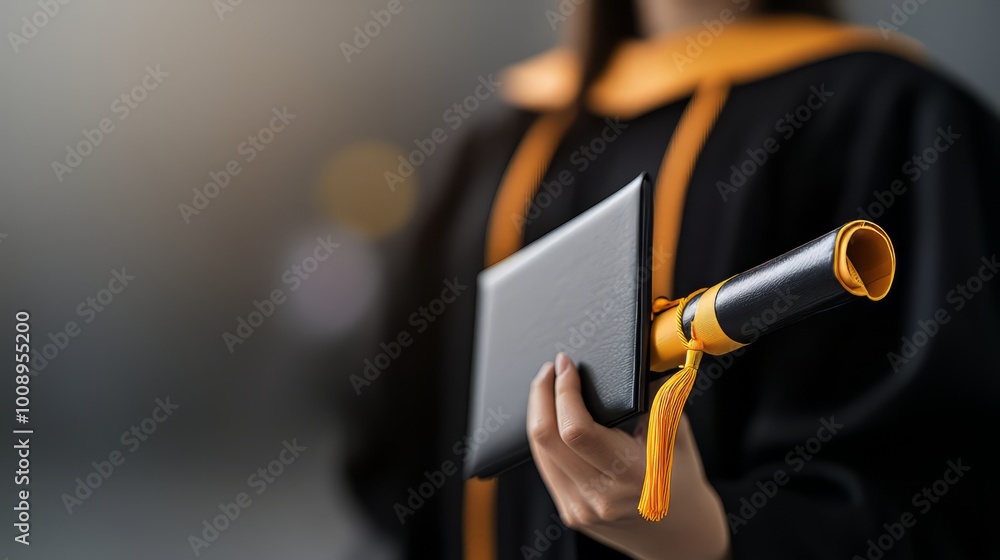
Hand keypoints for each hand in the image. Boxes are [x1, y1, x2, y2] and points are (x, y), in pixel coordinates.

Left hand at [526, 353, 730, 559]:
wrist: (682, 538)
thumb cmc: (683, 484)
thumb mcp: (677, 437)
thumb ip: (656, 400)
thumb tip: (637, 365)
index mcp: (630, 474)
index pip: (576, 430)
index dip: (563, 391)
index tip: (565, 365)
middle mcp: (600, 496)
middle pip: (546, 438)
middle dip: (541, 395)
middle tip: (550, 370)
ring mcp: (581, 509)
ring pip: (540, 453)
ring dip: (538, 414)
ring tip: (548, 388)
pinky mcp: (572, 513)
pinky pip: (547, 468)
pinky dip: (546, 440)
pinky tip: (552, 420)